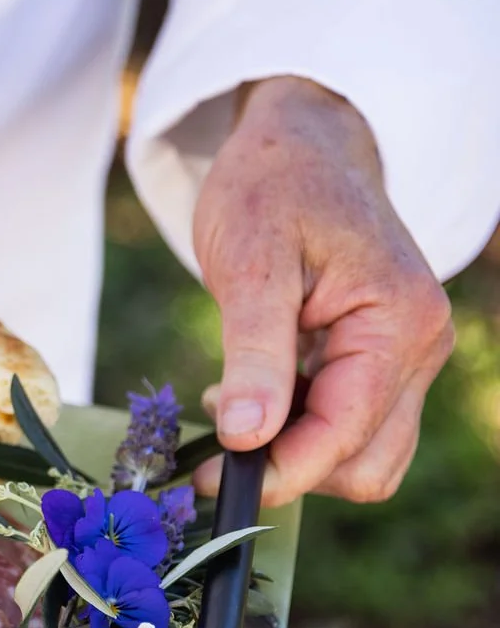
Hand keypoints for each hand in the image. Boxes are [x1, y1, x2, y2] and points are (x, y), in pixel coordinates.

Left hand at [190, 76, 454, 507]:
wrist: (300, 146)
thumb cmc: (272, 188)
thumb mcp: (249, 264)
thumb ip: (255, 355)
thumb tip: (248, 439)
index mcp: (397, 323)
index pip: (345, 437)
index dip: (278, 472)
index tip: (207, 481)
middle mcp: (420, 348)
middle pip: (365, 465)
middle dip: (290, 468)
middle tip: (215, 438)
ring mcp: (408, 357)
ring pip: (363, 455)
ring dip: (295, 452)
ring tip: (234, 403)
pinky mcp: (385, 360)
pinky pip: (352, 425)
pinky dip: (300, 429)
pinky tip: (253, 393)